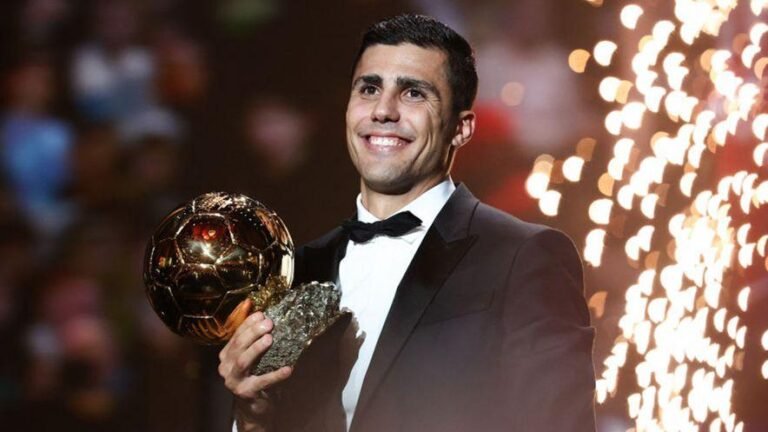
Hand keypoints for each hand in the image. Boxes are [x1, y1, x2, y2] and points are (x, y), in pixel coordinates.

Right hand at [218, 301, 291, 430]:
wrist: (255, 406)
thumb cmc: (256, 376)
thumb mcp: (253, 358)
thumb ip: (255, 341)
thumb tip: (267, 317)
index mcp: (226, 355)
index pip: (235, 335)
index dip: (248, 324)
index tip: (262, 315)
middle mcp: (225, 367)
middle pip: (238, 346)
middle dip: (253, 332)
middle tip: (269, 324)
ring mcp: (234, 381)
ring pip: (242, 361)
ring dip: (256, 349)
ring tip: (270, 339)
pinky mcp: (246, 393)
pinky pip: (261, 381)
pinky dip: (275, 375)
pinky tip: (288, 369)